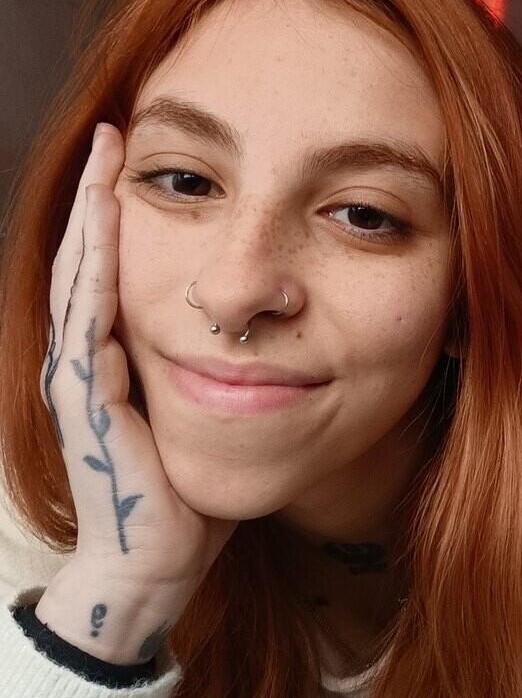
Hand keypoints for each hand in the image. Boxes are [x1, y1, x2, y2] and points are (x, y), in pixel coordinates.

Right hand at [41, 123, 238, 592]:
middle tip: (116, 133)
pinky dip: (96, 265)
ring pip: (81, 276)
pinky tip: (108, 221)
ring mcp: (78, 376)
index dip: (121, 214)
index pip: (113, 269)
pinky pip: (88, 318)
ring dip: (93, 214)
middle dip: (101, 195)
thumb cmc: (191, 495)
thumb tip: (266, 328)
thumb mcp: (211, 412)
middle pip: (89, 258)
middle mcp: (87, 359)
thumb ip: (222, 368)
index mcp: (114, 360)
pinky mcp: (83, 398)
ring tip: (108, 155)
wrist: (160, 563)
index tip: (142, 157)